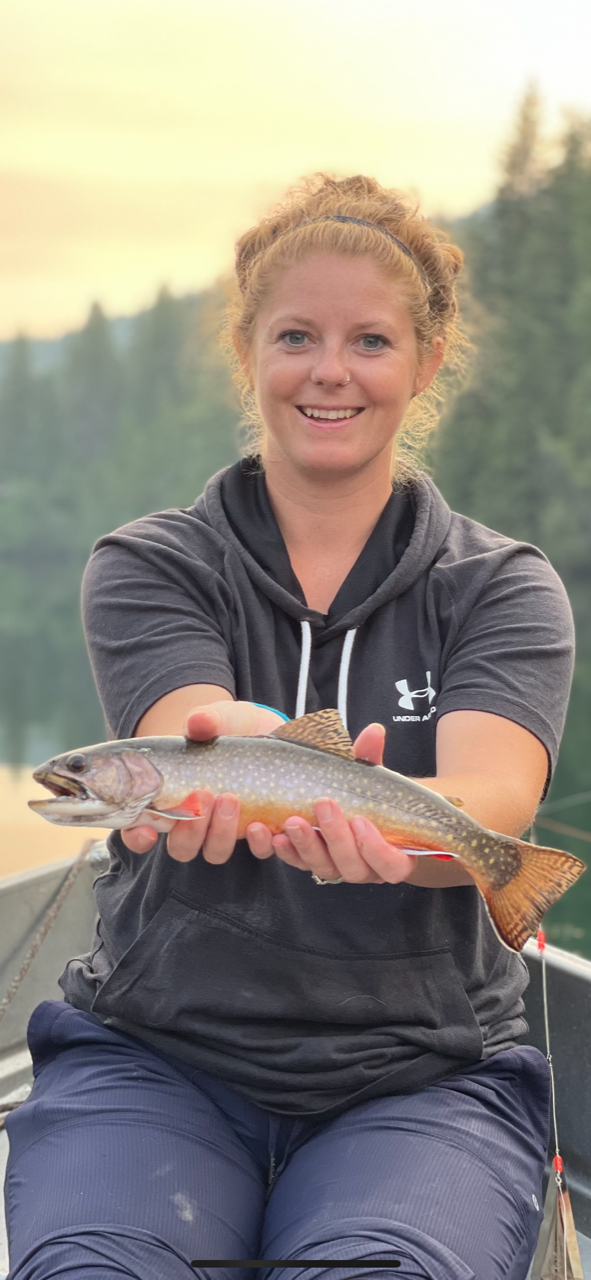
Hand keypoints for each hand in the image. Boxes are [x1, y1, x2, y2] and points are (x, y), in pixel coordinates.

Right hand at [122, 701, 284, 862]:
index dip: (137, 837)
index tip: (147, 830)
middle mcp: (194, 822)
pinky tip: (263, 826)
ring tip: (232, 799)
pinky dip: (259, 844)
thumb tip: (197, 720)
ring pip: (214, 852)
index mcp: (170, 799)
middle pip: (181, 847)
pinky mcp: (259, 831)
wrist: (268, 732)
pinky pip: (257, 852)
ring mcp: (226, 831)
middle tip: (203, 795)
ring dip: (221, 833)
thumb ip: (206, 720)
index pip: (141, 831)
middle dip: (189, 830)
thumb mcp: (220, 718)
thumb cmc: (231, 728)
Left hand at [248, 721, 416, 884]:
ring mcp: (335, 867)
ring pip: (323, 867)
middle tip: (323, 805)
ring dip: (305, 845)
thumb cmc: (365, 793)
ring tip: (292, 820)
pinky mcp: (308, 863)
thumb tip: (374, 731)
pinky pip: (296, 863)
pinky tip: (273, 835)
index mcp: (392, 854)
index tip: (360, 820)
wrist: (342, 802)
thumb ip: (370, 757)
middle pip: (352, 866)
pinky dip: (285, 851)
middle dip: (335, 837)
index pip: (392, 866)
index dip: (377, 848)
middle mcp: (364, 868)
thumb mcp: (368, 775)